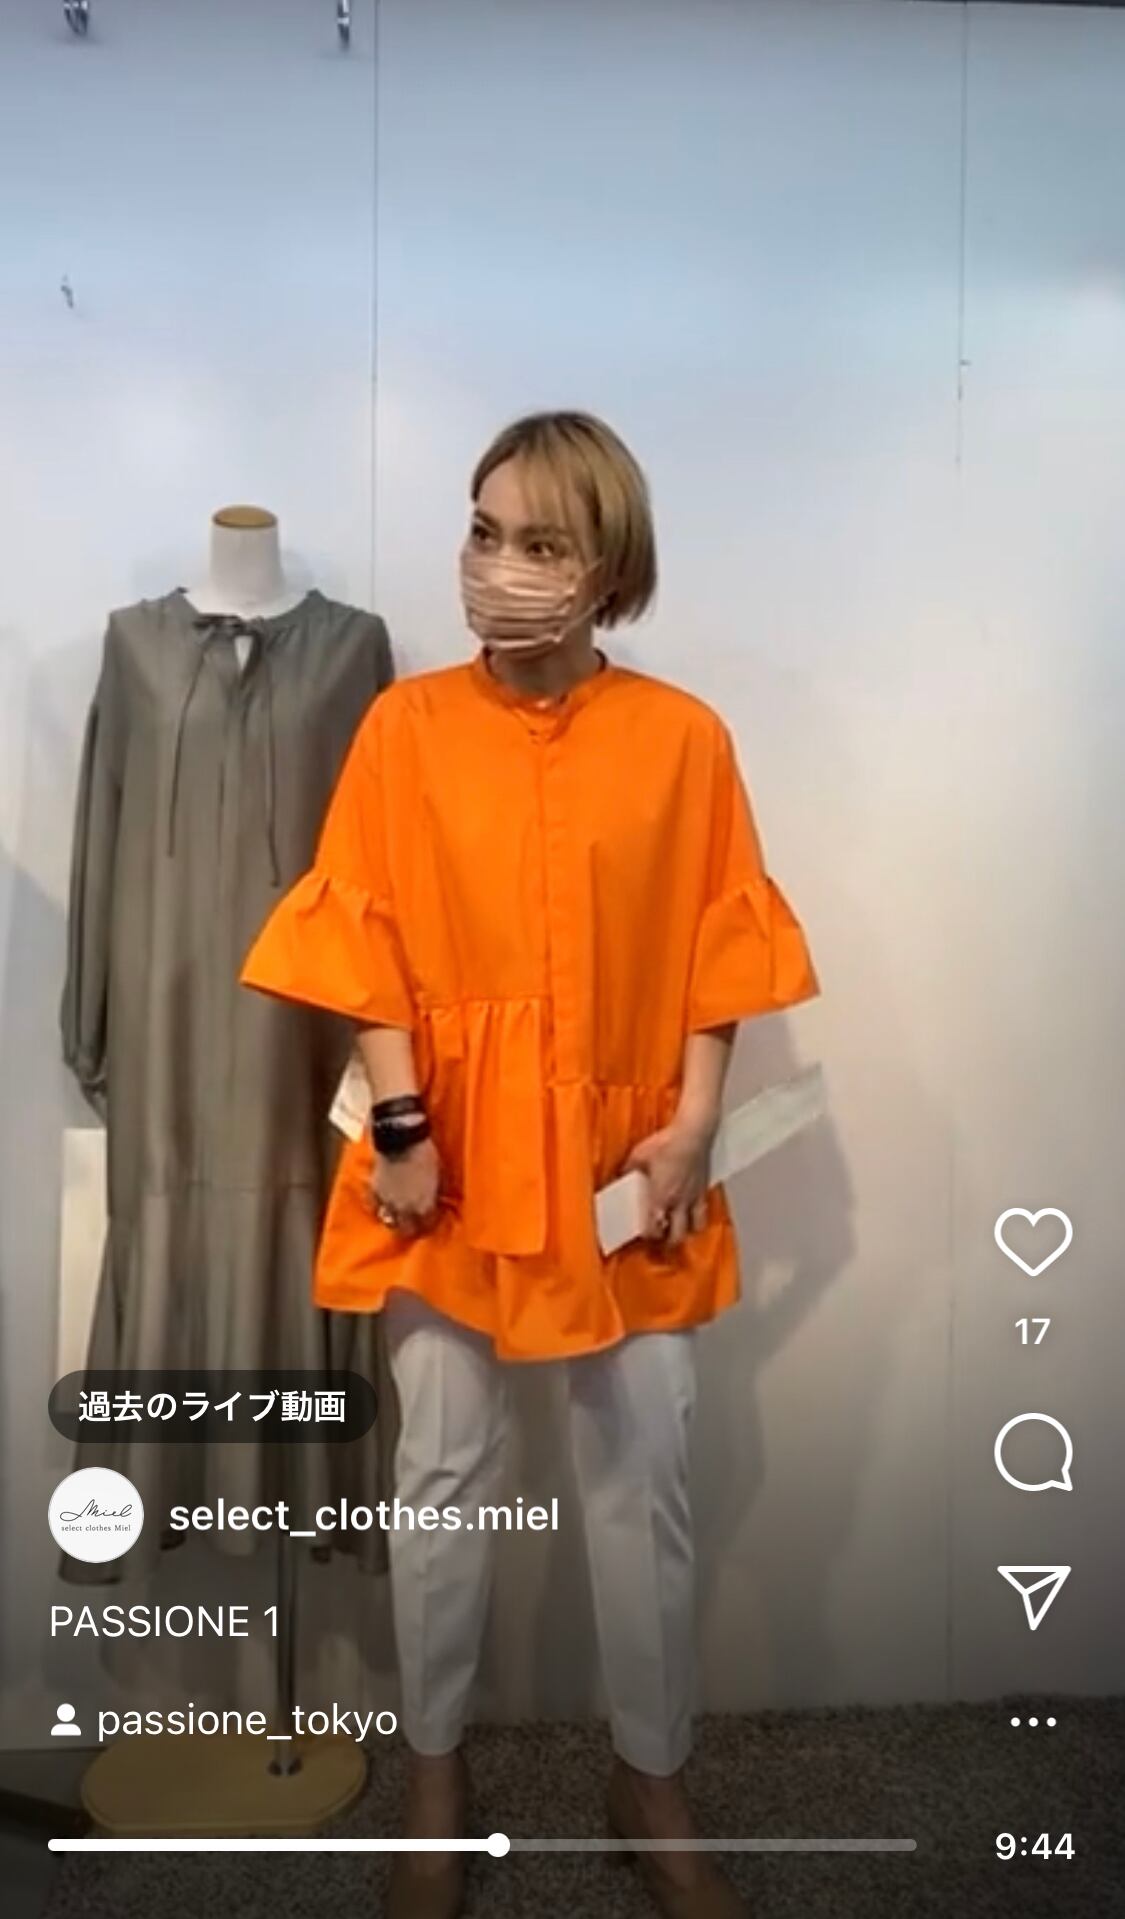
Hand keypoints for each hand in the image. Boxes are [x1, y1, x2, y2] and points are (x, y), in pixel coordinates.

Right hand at [369, 1135, 441, 1236]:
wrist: (402, 1140)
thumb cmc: (426, 1155)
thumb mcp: (438, 1174)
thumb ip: (436, 1190)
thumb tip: (438, 1197)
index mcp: (424, 1206)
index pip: (427, 1224)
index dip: (429, 1222)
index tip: (431, 1218)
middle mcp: (406, 1209)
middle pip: (407, 1229)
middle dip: (412, 1226)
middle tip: (414, 1221)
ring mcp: (388, 1202)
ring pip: (390, 1220)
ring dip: (395, 1219)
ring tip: (397, 1215)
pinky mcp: (375, 1191)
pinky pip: (375, 1206)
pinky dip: (379, 1206)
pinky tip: (382, 1204)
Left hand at [623, 1111, 718, 1247]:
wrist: (694, 1132)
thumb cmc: (668, 1142)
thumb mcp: (639, 1154)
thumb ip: (629, 1168)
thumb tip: (622, 1174)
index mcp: (660, 1196)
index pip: (654, 1228)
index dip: (648, 1235)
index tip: (643, 1234)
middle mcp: (678, 1202)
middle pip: (677, 1235)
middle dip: (668, 1241)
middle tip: (661, 1237)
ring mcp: (694, 1197)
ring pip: (695, 1227)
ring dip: (687, 1231)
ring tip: (679, 1228)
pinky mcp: (705, 1188)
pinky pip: (704, 1210)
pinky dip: (698, 1216)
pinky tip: (692, 1211)